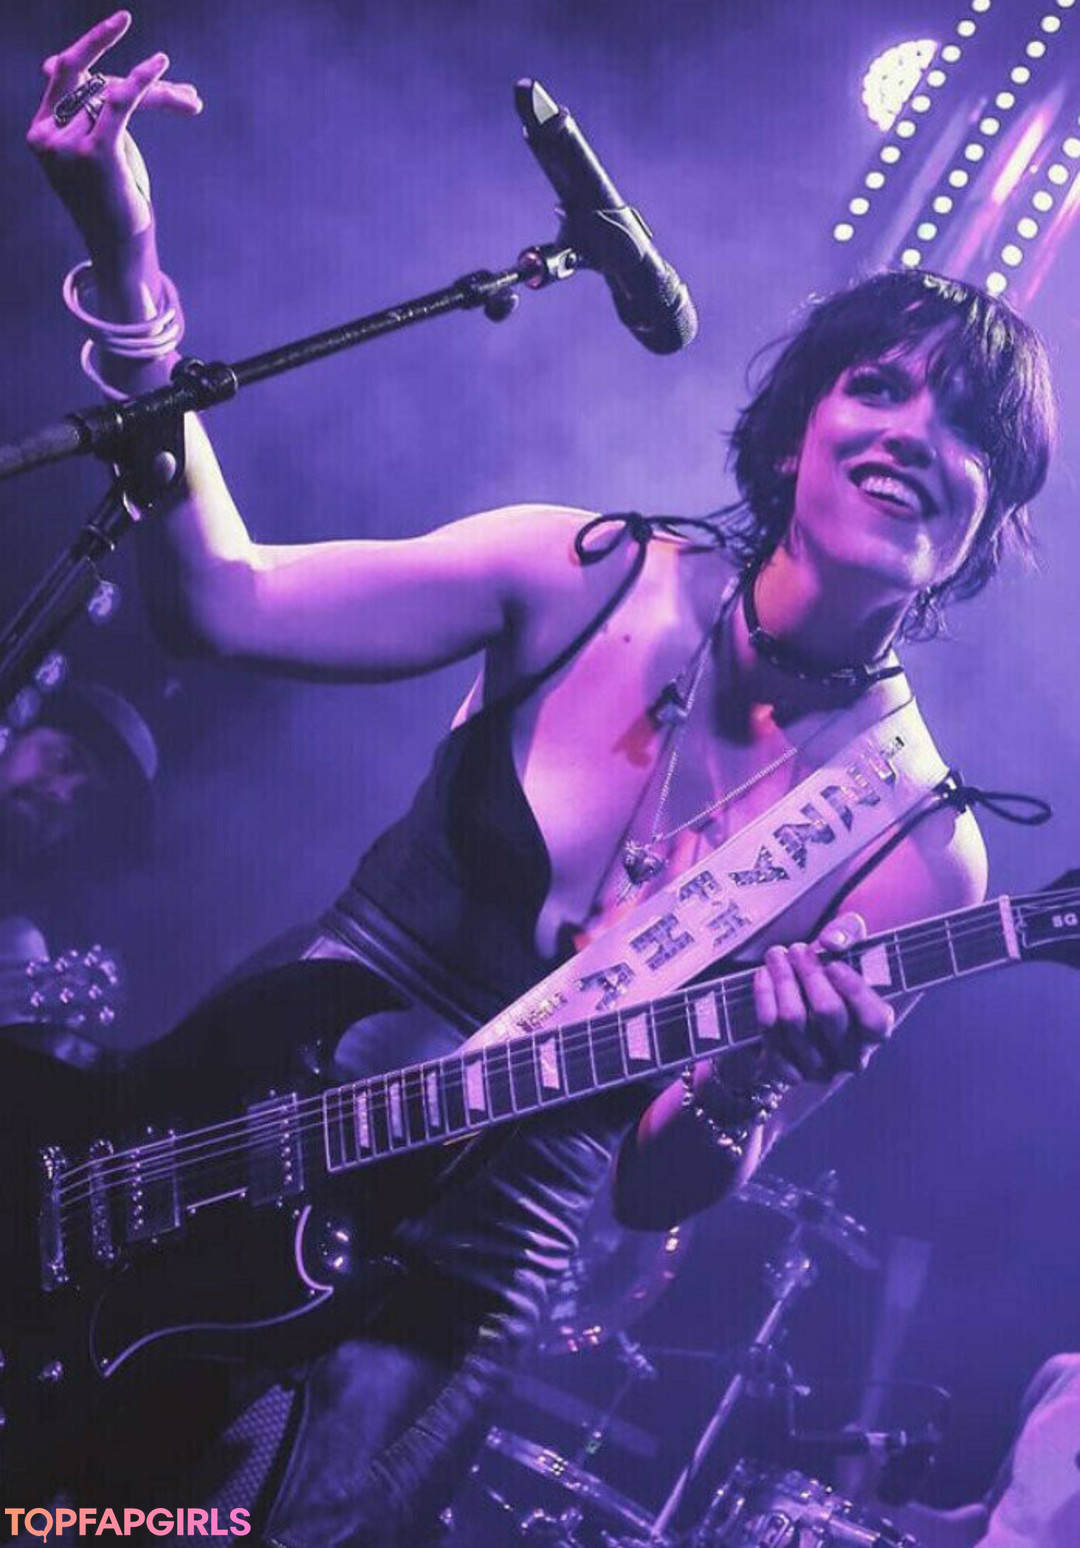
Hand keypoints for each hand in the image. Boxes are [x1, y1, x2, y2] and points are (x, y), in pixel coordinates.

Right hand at [26, 11, 200, 258]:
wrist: (119, 248)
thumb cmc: (115, 203)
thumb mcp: (101, 152)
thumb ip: (100, 117)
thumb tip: (114, 85)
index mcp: (39, 132)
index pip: (64, 73)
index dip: (92, 44)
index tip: (120, 22)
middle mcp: (46, 135)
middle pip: (93, 81)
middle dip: (136, 79)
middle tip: (172, 71)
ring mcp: (66, 145)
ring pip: (115, 94)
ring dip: (161, 96)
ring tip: (193, 101)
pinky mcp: (94, 153)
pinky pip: (117, 102)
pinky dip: (140, 81)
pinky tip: (159, 64)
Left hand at [752, 912, 895, 1083]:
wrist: (796, 1007)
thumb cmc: (830, 978)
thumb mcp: (847, 949)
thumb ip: (848, 934)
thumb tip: (832, 941)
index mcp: (874, 1033)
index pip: (874, 1021)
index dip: (855, 992)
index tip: (834, 964)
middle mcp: (851, 1058)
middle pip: (828, 1013)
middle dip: (810, 975)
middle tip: (797, 949)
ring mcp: (818, 1069)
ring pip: (794, 1020)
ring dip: (782, 980)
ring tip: (776, 955)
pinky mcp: (786, 1071)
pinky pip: (769, 1031)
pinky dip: (764, 997)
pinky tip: (762, 975)